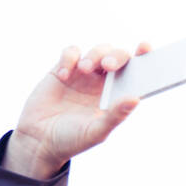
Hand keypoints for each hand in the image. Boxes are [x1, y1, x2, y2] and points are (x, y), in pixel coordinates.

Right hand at [2, 42, 152, 178]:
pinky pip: (71, 52)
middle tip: (108, 66)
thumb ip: (115, 115)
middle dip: (116, 56)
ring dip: (94, 56)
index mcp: (117, 97)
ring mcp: (84, 75)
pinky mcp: (63, 70)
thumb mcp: (96, 131)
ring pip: (98, 51)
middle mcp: (104, 84)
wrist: (40, 139)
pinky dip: (69, 58)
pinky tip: (64, 76)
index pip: (136, 75)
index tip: (145, 46)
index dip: (143, 58)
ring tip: (84, 69)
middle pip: (118, 57)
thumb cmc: (72, 139)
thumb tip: (135, 99)